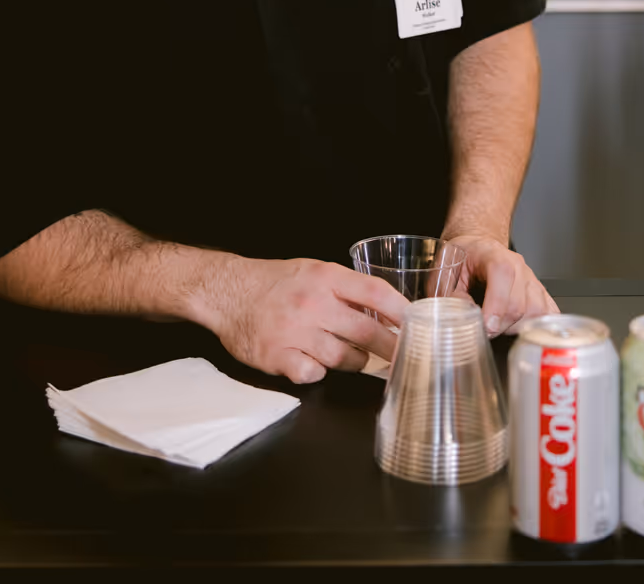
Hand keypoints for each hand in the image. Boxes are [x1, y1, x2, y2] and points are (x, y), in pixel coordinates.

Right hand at [194, 257, 407, 384]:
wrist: (225, 292)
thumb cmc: (273, 282)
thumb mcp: (312, 271)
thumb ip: (345, 288)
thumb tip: (388, 310)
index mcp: (324, 277)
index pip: (375, 293)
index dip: (401, 311)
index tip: (418, 324)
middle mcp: (312, 303)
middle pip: (367, 332)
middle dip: (392, 348)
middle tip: (406, 357)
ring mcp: (294, 332)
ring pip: (345, 359)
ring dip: (355, 361)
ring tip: (354, 356)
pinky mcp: (277, 357)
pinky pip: (313, 374)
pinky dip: (317, 371)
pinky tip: (312, 361)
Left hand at [449, 234, 557, 335]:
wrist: (477, 248)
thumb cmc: (463, 258)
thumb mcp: (446, 271)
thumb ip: (451, 295)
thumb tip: (462, 318)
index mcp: (493, 255)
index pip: (503, 276)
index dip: (496, 306)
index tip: (485, 327)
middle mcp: (518, 266)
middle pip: (520, 303)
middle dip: (502, 326)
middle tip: (485, 332)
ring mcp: (532, 279)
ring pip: (537, 312)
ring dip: (518, 327)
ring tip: (500, 328)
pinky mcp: (539, 291)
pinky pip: (549, 312)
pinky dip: (538, 326)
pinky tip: (521, 329)